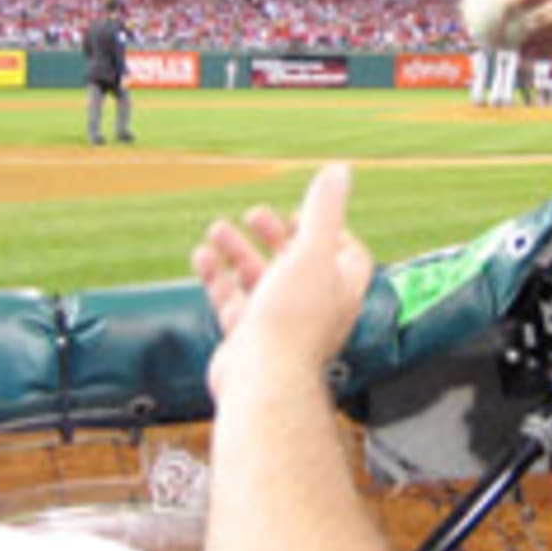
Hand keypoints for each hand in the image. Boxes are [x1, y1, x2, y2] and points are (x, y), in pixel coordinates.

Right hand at [192, 163, 373, 400]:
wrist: (262, 379)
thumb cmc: (293, 319)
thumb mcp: (312, 251)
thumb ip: (324, 209)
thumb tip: (340, 170)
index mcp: (341, 288)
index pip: (348, 254)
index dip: (330, 229)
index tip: (303, 213)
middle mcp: (314, 306)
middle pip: (298, 262)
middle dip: (276, 234)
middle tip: (255, 214)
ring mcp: (279, 323)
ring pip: (260, 279)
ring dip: (240, 251)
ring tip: (217, 227)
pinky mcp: (248, 337)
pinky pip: (232, 300)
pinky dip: (218, 276)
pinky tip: (203, 255)